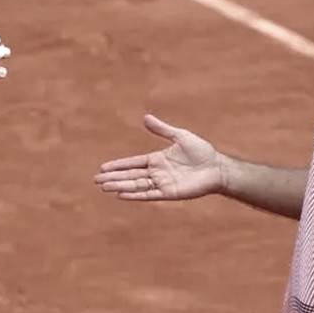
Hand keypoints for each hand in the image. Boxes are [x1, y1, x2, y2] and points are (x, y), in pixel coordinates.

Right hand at [93, 114, 224, 200]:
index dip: (118, 165)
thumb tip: (145, 117)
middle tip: (97, 180)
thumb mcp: (180, 136)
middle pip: (130, 175)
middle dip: (114, 177)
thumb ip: (162, 129)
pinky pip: (148, 194)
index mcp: (157, 159)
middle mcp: (157, 172)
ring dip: (120, 186)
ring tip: (104, 187)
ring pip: (136, 185)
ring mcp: (162, 183)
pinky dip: (135, 194)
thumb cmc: (202, 151)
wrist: (217, 167)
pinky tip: (121, 195)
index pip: (132, 163)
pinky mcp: (169, 193)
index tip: (103, 167)